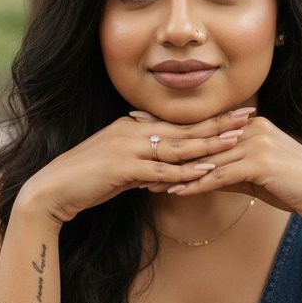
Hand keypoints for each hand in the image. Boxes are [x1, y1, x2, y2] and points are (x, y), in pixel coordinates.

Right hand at [17, 106, 256, 223]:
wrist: (51, 191)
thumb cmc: (84, 181)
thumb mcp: (117, 167)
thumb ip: (141, 165)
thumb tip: (162, 174)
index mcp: (132, 126)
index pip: (178, 120)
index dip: (208, 116)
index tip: (235, 111)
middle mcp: (132, 131)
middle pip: (185, 126)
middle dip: (219, 122)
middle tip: (250, 115)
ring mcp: (127, 148)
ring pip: (178, 146)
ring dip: (209, 143)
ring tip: (238, 140)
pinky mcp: (123, 169)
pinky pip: (161, 171)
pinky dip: (185, 172)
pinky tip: (207, 171)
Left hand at [145, 114, 301, 225]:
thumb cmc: (291, 185)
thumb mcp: (255, 174)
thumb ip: (229, 169)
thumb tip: (202, 176)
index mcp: (249, 123)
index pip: (204, 125)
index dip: (172, 127)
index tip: (142, 126)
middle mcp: (251, 127)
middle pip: (200, 138)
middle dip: (165, 143)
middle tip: (131, 143)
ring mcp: (255, 143)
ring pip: (206, 158)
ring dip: (175, 170)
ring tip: (146, 178)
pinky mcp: (259, 163)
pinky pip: (219, 175)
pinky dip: (196, 184)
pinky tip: (175, 192)